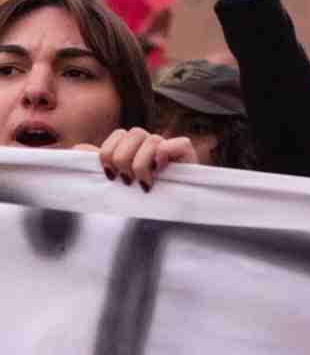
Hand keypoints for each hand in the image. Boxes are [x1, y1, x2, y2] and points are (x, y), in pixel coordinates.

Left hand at [78, 127, 197, 191]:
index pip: (119, 134)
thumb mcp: (116, 184)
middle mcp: (153, 145)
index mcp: (136, 149)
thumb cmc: (140, 202)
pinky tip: (161, 171)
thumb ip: (100, 166)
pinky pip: (176, 143)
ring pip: (152, 139)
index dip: (109, 152)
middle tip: (127, 182)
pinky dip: (164, 155)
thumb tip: (77, 149)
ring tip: (144, 184)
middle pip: (133, 133)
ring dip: (141, 164)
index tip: (110, 177)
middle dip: (123, 159)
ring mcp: (171, 149)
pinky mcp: (187, 156)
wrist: (170, 221)